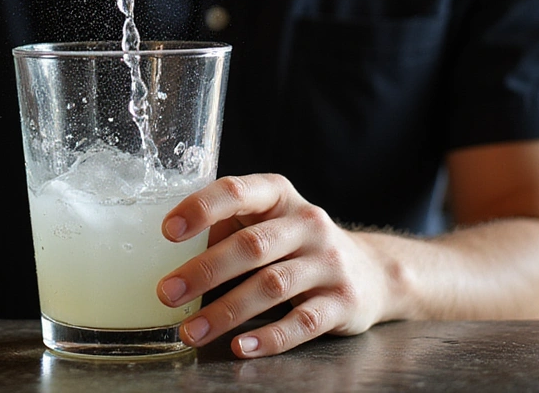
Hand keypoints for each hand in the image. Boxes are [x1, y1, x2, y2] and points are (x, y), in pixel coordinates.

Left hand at [156, 173, 389, 356]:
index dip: (201, 208)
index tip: (167, 231)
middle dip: (204, 271)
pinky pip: (302, 323)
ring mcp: (328, 263)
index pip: (236, 191)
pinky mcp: (343, 303)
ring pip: (271, 286)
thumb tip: (170, 252)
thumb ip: (226, 228)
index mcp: (278, 194)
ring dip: (226, 311)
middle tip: (166, 293)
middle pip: (250, 246)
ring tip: (191, 331)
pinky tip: (240, 347)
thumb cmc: (295, 242)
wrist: (372, 271)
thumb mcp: (266, 221)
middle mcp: (307, 222)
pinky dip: (269, 337)